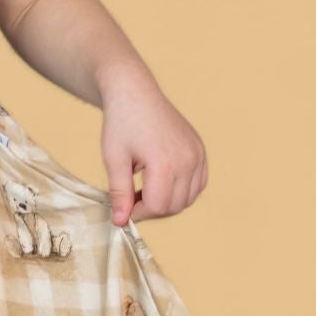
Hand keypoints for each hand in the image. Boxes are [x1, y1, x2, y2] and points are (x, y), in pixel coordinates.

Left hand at [97, 63, 207, 226]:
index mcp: (165, 163)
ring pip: (188, 198)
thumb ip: (119, 194)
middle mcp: (187, 159)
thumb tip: (119, 222)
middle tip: (131, 197)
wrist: (135, 93)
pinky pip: (198, 184)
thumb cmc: (121, 123)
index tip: (122, 207)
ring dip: (167, 201)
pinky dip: (183, 190)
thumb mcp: (114, 160)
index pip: (157, 207)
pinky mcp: (200, 150)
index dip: (137, 213)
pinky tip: (162, 181)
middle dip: (151, 208)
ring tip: (144, 188)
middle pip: (174, 206)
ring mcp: (198, 154)